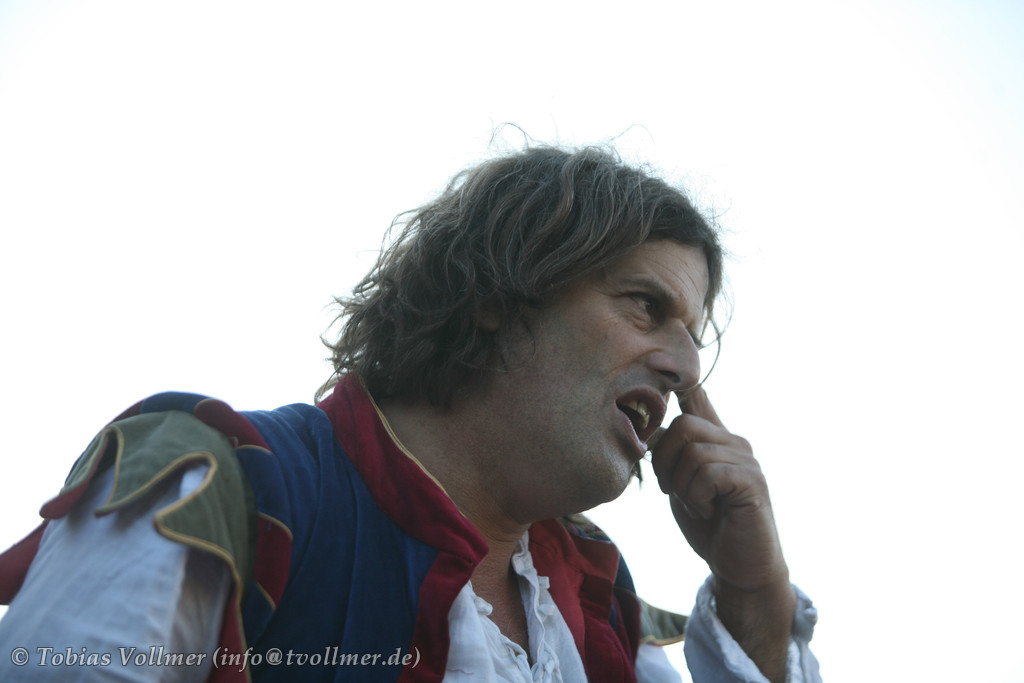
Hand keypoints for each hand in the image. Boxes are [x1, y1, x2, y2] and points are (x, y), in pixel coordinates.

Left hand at [650, 388, 794, 681]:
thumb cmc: (710, 526)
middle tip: (672, 492)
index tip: (666, 362)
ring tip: (696, 504)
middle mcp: (734, 442)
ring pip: (691, 450)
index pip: (698, 400)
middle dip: (664, 462)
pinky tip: (707, 510)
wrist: (740, 567)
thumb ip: (673, 457)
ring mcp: (746, 460)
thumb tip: (653, 428)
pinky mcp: (751, 481)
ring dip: (681, 485)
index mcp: (715, 441)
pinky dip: (695, 496)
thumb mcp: (682, 486)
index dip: (683, 380)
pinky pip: (707, 472)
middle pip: (681, 427)